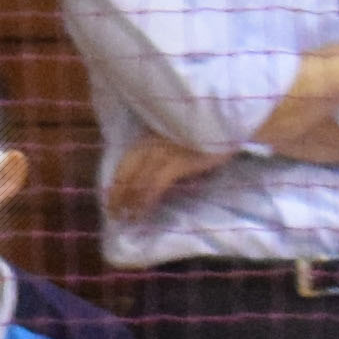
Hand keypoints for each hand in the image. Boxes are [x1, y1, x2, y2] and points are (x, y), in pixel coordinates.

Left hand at [106, 133, 228, 218]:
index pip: (126, 160)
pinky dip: (146, 198)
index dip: (117, 180)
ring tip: (124, 217)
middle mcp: (152, 142)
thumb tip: (153, 169)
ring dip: (129, 200)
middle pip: (127, 170)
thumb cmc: (207, 130)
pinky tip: (142, 210)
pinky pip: (155, 184)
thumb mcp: (176, 135)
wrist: (228, 121)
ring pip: (138, 179)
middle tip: (112, 211)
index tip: (110, 196)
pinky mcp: (178, 162)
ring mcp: (164, 152)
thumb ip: (163, 148)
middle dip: (117, 192)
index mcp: (150, 135)